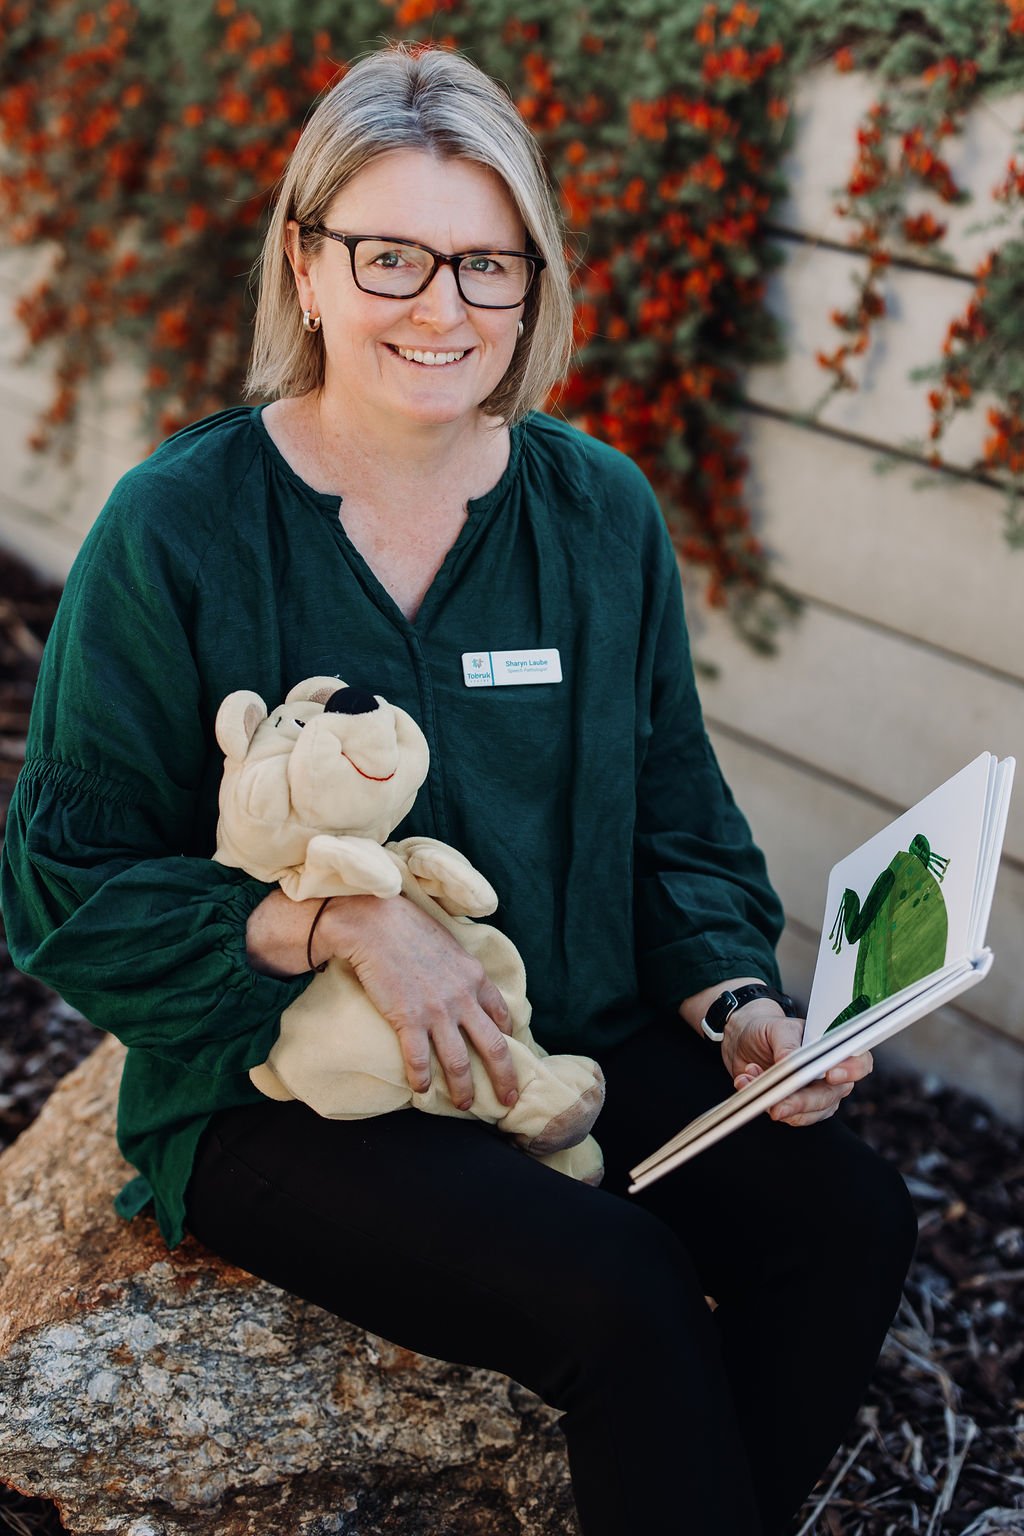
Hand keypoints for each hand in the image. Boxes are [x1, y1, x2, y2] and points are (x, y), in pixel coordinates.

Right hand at [248, 889, 517, 1111]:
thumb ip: (462, 969)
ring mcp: (436, 1011)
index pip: (502, 1015)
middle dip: (504, 1077)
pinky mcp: (407, 1019)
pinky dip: (422, 1078)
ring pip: (459, 1061)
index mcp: (476, 977)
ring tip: (464, 1105)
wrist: (375, 923)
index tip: (508, 1054)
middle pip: (493, 1047)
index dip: (508, 1039)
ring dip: (464, 1088)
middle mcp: (463, 997)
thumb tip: (467, 983)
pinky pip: (418, 1059)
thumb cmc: (409, 928)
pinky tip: (421, 1091)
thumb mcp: (450, 945)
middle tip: (507, 1100)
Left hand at [724, 1000, 872, 1126]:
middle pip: (831, 1095)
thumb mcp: (776, 1029)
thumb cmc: (768, 1030)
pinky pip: (790, 1117)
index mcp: (834, 1049)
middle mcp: (831, 1074)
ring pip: (811, 1113)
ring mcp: (816, 1094)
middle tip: (778, 1105)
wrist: (744, 1042)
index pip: (859, 1062)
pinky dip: (766, 1105)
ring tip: (751, 1082)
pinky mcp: (797, 1108)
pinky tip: (748, 1085)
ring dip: (780, 1104)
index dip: (852, 1070)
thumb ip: (786, 1045)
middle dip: (803, 1102)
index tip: (831, 1075)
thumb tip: (790, 1063)